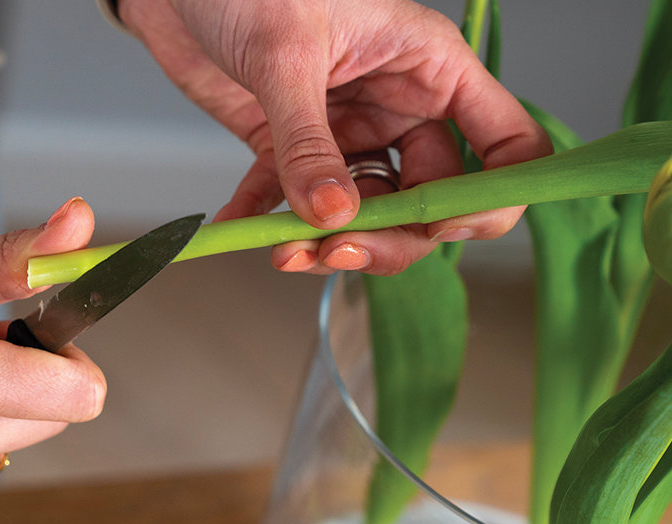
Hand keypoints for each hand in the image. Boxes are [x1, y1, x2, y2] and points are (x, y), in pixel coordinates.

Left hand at [119, 0, 551, 274]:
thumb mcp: (285, 55)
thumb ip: (308, 141)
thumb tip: (333, 216)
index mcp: (429, 67)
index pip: (505, 145)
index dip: (488, 198)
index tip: (441, 225)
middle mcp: (396, 104)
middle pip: (428, 198)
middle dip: (390, 236)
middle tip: (338, 250)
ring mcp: (346, 129)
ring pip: (364, 210)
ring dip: (329, 240)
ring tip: (284, 249)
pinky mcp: (291, 146)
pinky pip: (291, 199)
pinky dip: (266, 220)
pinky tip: (237, 228)